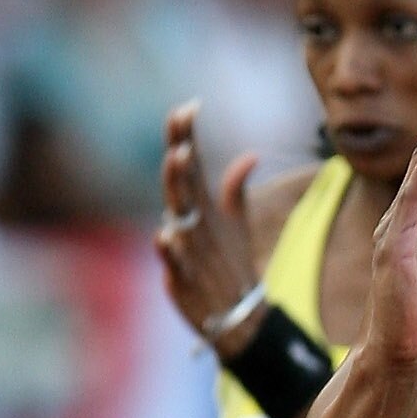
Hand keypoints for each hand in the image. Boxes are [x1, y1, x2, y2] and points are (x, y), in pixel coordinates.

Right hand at [155, 102, 259, 348]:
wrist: (233, 310)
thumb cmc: (228, 261)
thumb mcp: (236, 223)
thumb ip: (235, 189)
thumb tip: (251, 155)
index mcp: (199, 204)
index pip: (189, 163)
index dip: (185, 135)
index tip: (189, 107)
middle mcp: (186, 221)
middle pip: (178, 183)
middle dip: (178, 159)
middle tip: (182, 134)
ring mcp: (182, 246)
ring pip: (174, 215)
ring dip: (175, 187)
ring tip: (179, 160)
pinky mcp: (181, 276)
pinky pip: (172, 261)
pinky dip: (168, 249)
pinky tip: (165, 236)